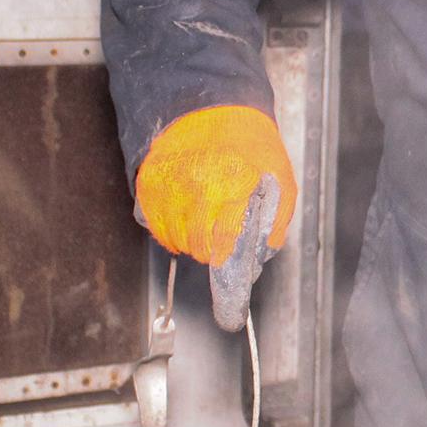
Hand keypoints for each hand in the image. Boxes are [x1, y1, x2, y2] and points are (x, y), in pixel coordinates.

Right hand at [134, 106, 296, 328]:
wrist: (206, 109)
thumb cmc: (249, 146)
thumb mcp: (280, 181)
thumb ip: (272, 225)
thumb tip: (257, 262)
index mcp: (233, 192)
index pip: (229, 254)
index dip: (230, 291)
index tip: (231, 318)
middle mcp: (194, 193)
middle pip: (204, 253)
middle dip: (219, 248)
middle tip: (228, 221)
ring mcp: (166, 191)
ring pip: (179, 243)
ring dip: (195, 236)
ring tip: (208, 205)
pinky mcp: (146, 190)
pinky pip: (159, 227)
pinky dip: (173, 224)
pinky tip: (187, 202)